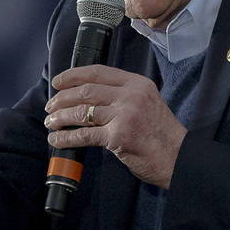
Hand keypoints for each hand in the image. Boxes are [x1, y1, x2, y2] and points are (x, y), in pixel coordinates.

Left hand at [44, 65, 186, 188]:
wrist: (178, 157)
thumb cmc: (162, 135)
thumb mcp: (148, 104)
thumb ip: (124, 97)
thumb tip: (90, 98)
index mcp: (138, 84)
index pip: (99, 72)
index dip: (73, 75)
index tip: (59, 81)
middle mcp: (131, 96)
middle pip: (86, 91)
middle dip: (62, 98)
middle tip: (51, 106)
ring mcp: (125, 115)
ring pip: (82, 111)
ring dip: (60, 117)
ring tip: (51, 122)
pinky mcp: (118, 136)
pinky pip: (84, 134)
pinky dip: (66, 137)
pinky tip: (57, 139)